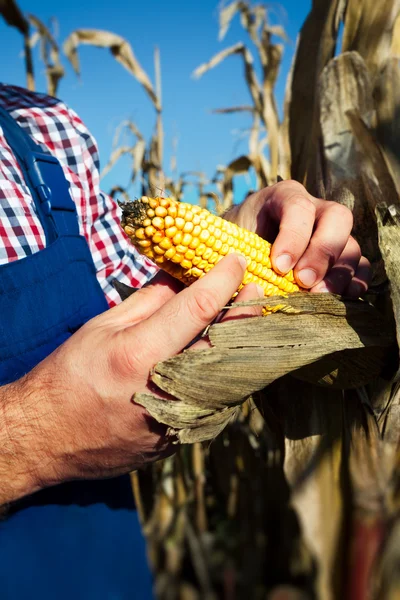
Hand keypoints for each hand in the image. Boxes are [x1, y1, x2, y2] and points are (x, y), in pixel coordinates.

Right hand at [0, 254, 262, 504]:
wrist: (49, 439)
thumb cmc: (68, 377)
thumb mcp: (100, 329)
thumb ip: (146, 303)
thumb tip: (179, 280)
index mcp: (141, 355)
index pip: (198, 308)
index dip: (223, 280)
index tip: (237, 261)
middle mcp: (167, 390)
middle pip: (226, 345)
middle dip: (246, 314)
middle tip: (256, 291)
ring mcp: (177, 421)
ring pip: (230, 379)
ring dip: (242, 346)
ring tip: (247, 320)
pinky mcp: (180, 441)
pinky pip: (215, 403)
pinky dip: (225, 377)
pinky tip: (225, 358)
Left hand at [225, 180, 370, 296]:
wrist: (238, 247)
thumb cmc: (232, 242)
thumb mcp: (228, 238)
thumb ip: (237, 250)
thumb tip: (244, 274)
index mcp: (283, 197)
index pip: (298, 208)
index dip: (293, 237)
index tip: (279, 266)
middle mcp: (314, 209)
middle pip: (336, 219)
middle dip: (322, 252)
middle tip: (304, 282)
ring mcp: (331, 233)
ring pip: (350, 245)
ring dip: (339, 274)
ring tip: (320, 296)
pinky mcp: (340, 257)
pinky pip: (360, 266)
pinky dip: (356, 282)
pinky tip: (346, 296)